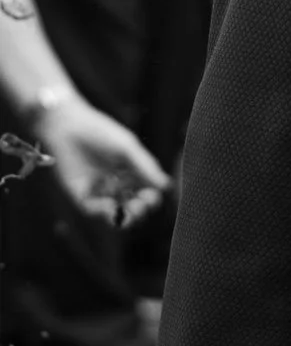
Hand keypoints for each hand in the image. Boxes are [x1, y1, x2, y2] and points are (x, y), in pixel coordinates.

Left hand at [31, 97, 168, 225]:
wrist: (69, 127)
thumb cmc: (102, 133)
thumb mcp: (128, 149)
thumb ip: (146, 168)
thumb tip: (167, 187)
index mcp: (133, 172)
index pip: (148, 194)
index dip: (152, 200)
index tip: (153, 196)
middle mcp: (118, 184)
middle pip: (133, 208)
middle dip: (140, 212)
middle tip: (141, 206)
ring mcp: (100, 191)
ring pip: (115, 214)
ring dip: (125, 217)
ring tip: (129, 213)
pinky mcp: (81, 195)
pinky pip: (94, 210)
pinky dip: (104, 211)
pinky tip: (110, 206)